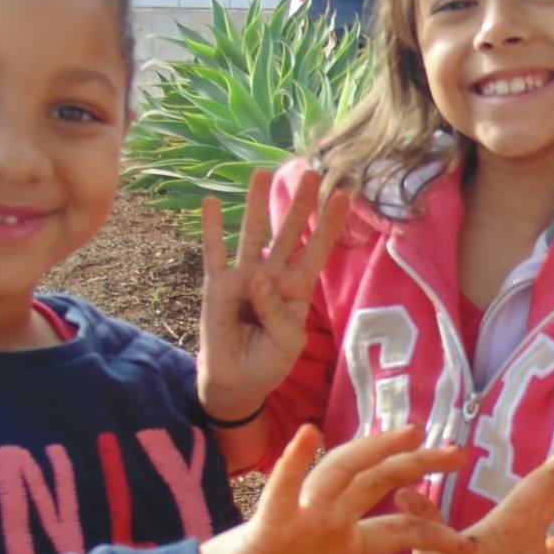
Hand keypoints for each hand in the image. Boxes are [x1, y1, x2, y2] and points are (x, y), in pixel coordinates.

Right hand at [197, 169, 351, 421]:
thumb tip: (257, 277)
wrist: (237, 381)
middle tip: (310, 172)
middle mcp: (272, 275)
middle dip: (299, 204)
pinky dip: (211, 229)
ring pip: (252, 233)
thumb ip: (276, 311)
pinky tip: (209, 203)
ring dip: (256, 204)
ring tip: (261, 173)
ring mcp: (244, 277)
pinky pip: (214, 253)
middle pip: (289, 232)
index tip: (343, 195)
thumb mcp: (286, 342)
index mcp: (297, 288)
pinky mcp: (218, 286)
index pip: (317, 250)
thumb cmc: (269, 361)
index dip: (330, 225)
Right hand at [200, 426, 470, 553]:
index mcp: (337, 543)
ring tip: (411, 433)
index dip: (434, 534)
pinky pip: (282, 491)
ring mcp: (297, 519)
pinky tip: (309, 435)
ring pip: (341, 474)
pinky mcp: (266, 527)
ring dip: (374, 450)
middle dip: (417, 465)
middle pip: (378, 484)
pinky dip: (295, 464)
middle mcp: (323, 522)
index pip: (397, 530)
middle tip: (459, 453)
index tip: (470, 546)